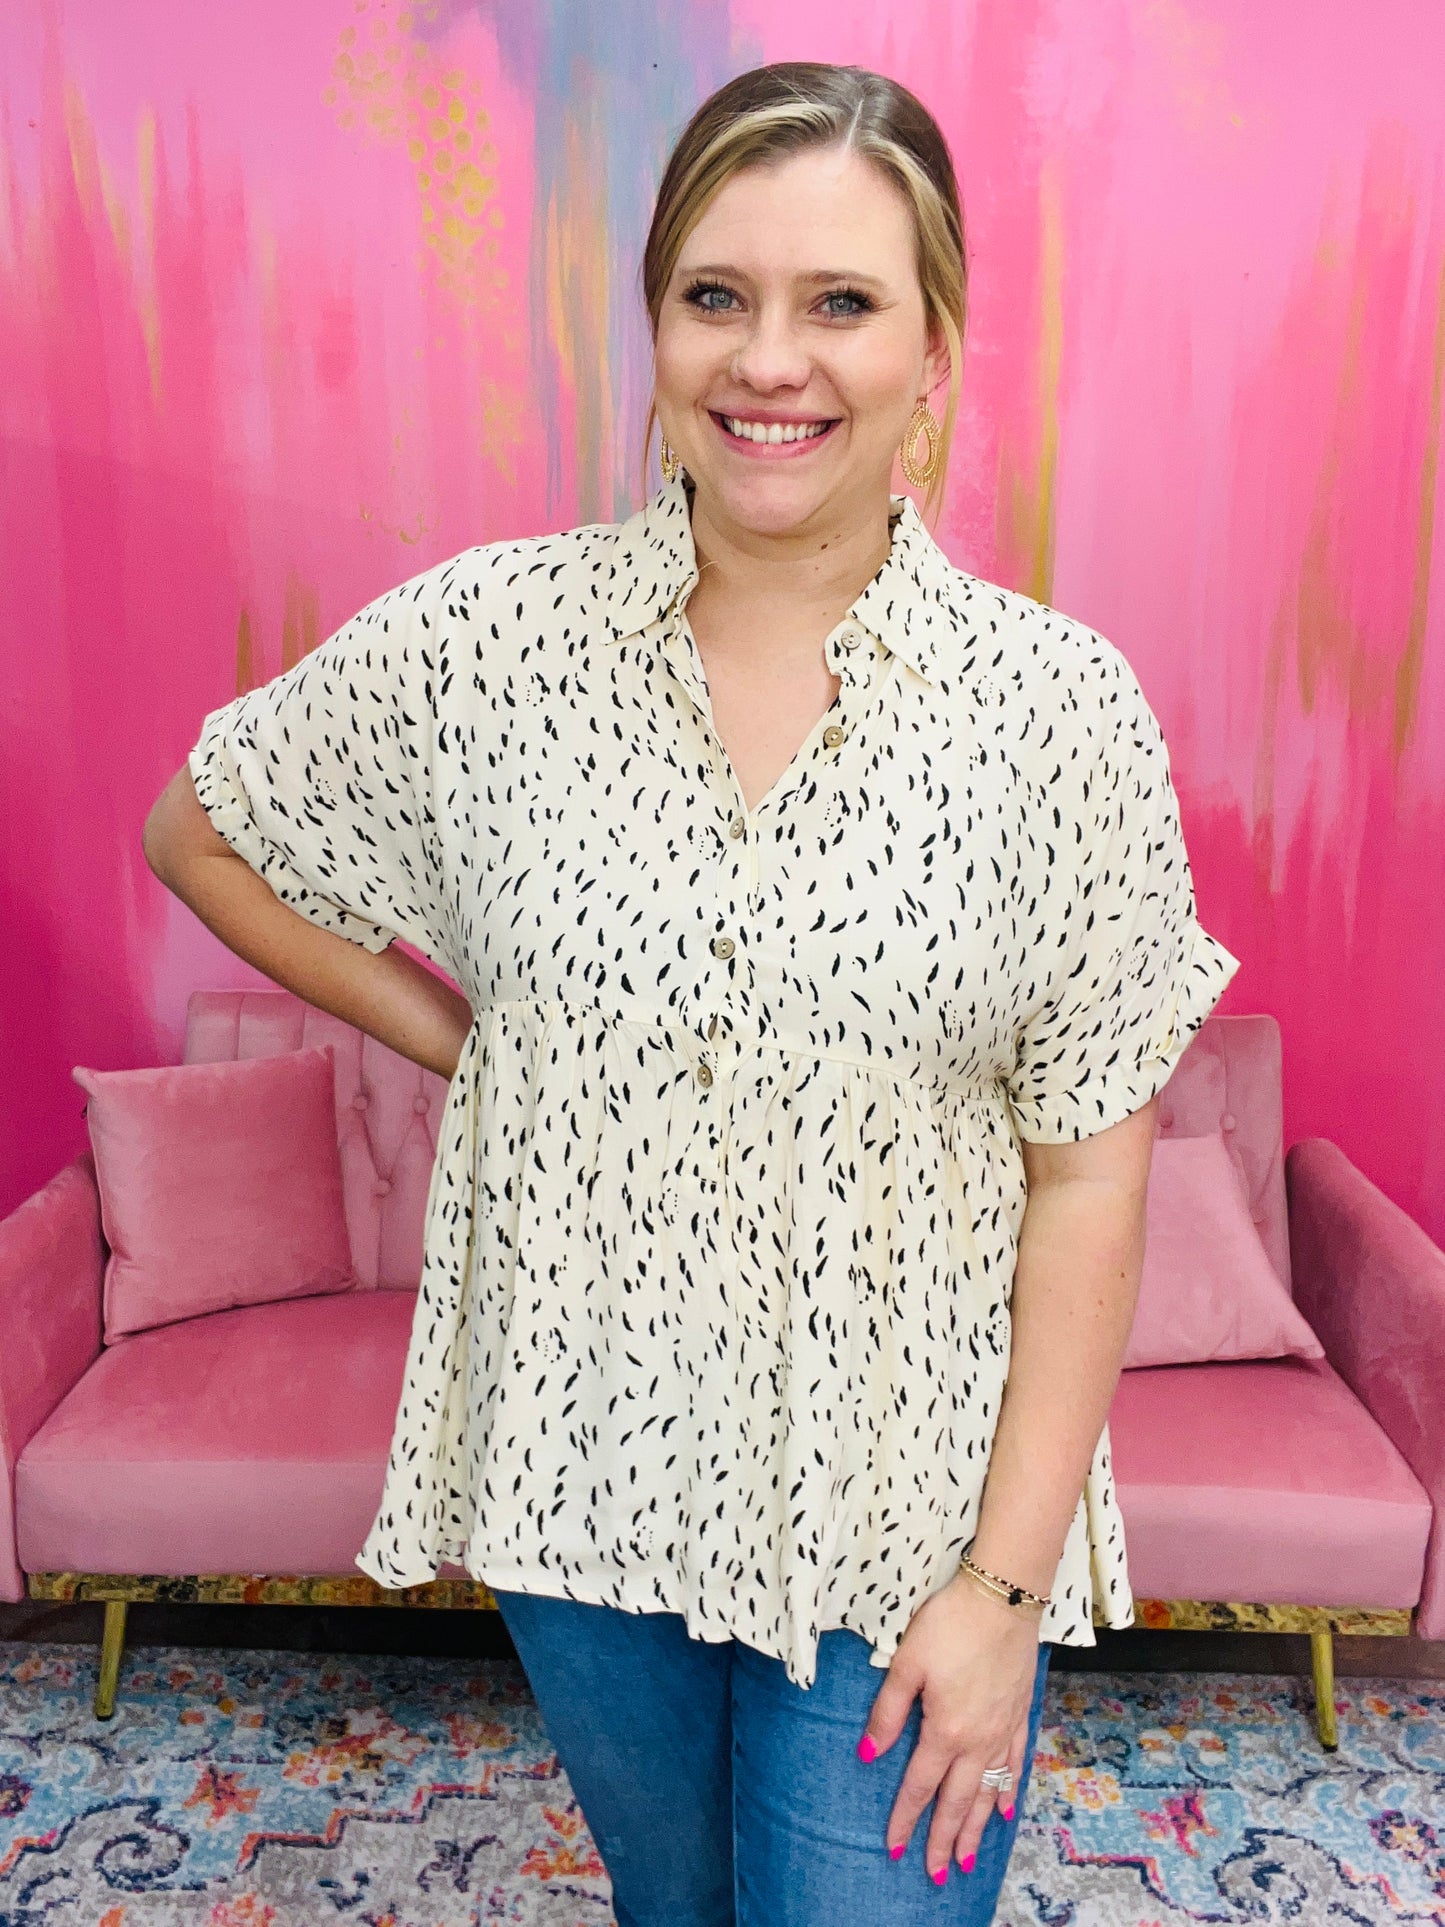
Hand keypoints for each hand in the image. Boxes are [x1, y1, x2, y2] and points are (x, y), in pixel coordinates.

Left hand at [858, 1571, 1040, 1885]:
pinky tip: (1006, 1809)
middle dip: (945, 1840)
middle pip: (959, 1801)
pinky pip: (1015, 1764)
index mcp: (945, 1730)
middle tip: (938, 1874)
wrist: (1003, 1597)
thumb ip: (888, 1712)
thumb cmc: (950, 1624)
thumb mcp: (907, 1662)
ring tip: (969, 1858)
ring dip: (978, 1827)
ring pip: (989, 1791)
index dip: (905, 1818)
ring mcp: (1002, 1730)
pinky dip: (1009, 1791)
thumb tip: (866, 1753)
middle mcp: (977, 1740)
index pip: (920, 1785)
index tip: (895, 1848)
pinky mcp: (1018, 1714)